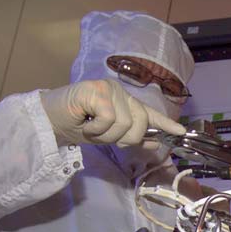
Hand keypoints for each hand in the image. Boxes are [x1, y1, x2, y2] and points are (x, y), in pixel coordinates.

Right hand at [40, 79, 184, 146]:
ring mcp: (109, 89)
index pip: (149, 112)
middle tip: (103, 135)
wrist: (49, 121)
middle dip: (125, 138)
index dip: (165, 123)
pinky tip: (86, 123)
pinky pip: (110, 119)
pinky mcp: (97, 90)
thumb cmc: (77, 125)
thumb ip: (130, 136)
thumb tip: (155, 142)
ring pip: (125, 124)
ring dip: (107, 135)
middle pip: (140, 123)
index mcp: (125, 103)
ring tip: (92, 129)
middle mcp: (120, 92)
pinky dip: (97, 129)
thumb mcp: (109, 135)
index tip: (181, 131)